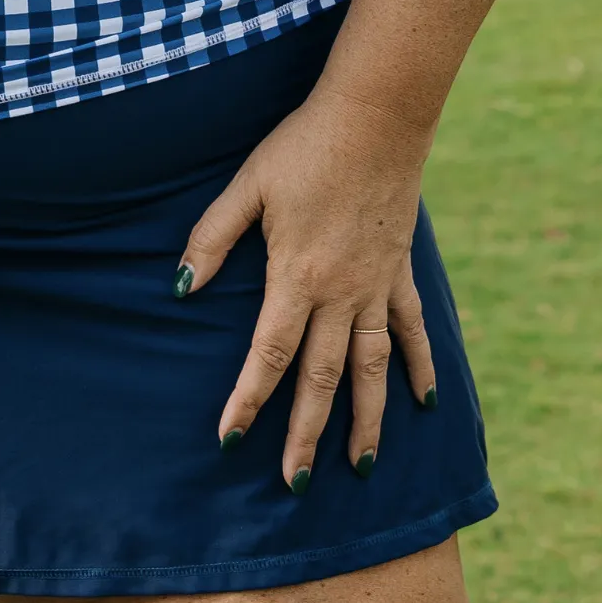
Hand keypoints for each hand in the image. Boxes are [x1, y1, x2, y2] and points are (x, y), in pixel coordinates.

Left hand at [177, 82, 441, 488]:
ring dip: (366, 420)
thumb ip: (212, 237)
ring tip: (358, 467)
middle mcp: (342, 294)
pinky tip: (421, 405)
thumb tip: (180, 288)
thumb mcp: (245, 186)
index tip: (230, 439)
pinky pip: (413, 333)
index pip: (270, 353)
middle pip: (323, 378)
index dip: (249, 398)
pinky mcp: (401, 273)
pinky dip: (419, 370)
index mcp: (297, 276)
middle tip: (295, 482)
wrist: (374, 120)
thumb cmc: (300, 149)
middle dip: (307, 434)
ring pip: (373, 369)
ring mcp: (378, 287)